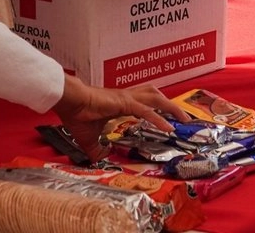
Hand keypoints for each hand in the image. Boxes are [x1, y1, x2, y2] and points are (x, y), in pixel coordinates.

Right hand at [51, 74, 190, 161]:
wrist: (69, 101)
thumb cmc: (77, 114)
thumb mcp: (89, 138)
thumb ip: (97, 149)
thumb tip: (100, 158)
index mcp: (121, 102)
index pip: (146, 102)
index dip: (159, 109)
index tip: (170, 119)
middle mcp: (127, 97)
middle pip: (156, 96)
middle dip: (172, 105)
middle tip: (185, 118)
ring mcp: (126, 98)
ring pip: (155, 98)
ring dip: (172, 107)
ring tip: (184, 119)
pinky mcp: (123, 102)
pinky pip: (145, 111)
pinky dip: (158, 119)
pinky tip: (168, 127)